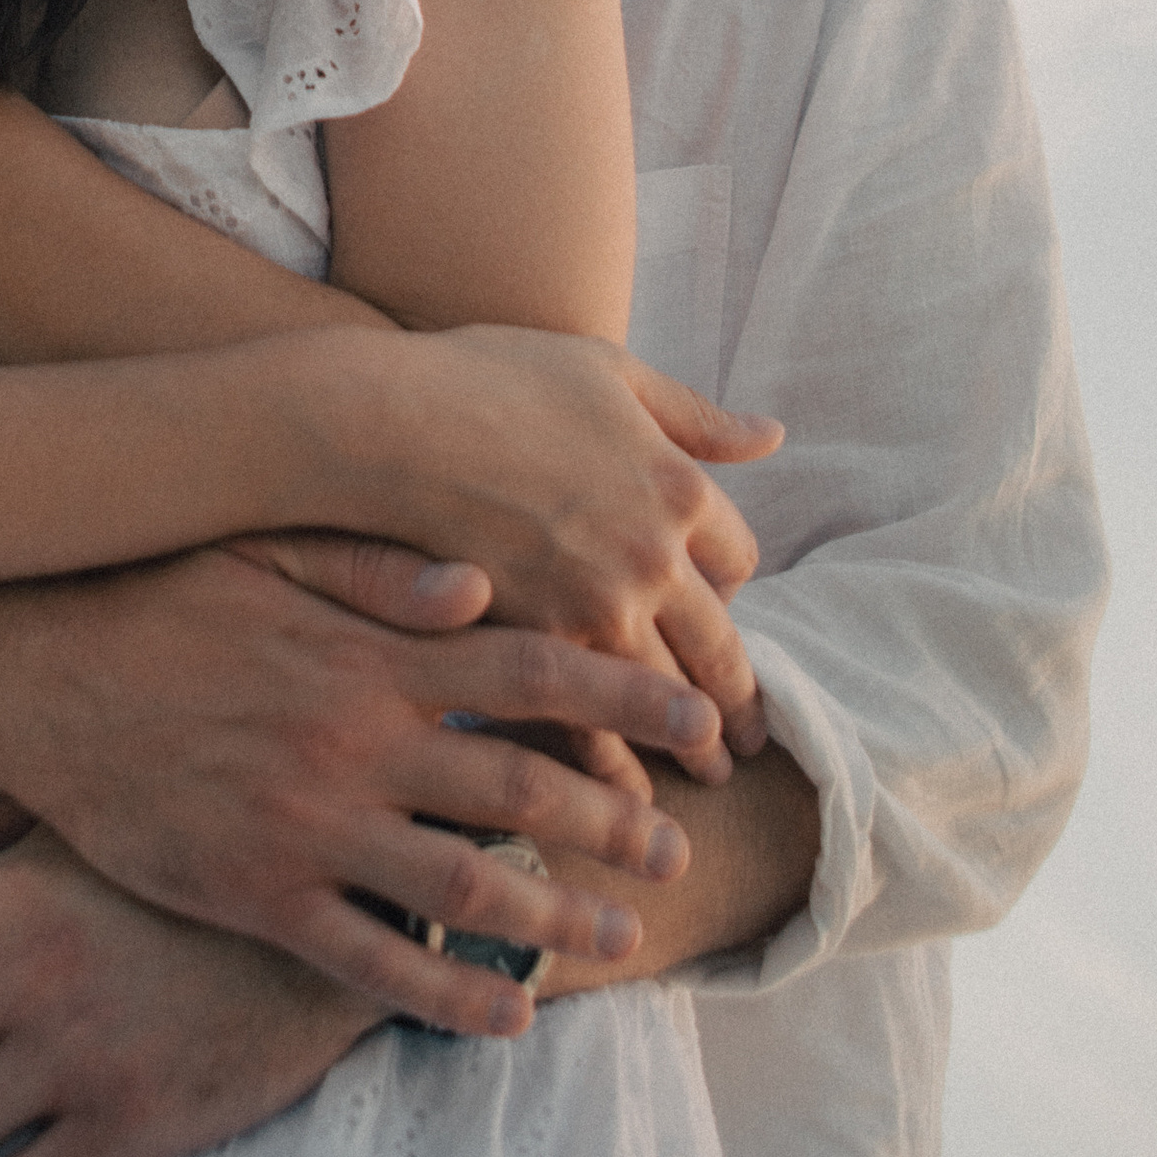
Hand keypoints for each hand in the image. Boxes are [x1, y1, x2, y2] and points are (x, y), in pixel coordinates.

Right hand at [0, 540, 699, 999]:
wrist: (37, 681)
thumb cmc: (158, 603)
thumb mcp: (265, 551)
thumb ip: (377, 567)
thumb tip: (486, 583)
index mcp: (370, 658)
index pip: (530, 672)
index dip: (624, 697)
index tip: (697, 718)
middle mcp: (356, 746)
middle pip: (521, 791)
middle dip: (615, 822)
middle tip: (676, 848)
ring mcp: (310, 828)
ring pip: (466, 889)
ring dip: (559, 918)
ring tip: (623, 939)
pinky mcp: (261, 898)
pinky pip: (374, 964)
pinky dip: (451, 995)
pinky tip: (510, 1013)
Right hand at [343, 330, 779, 772]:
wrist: (385, 421)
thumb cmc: (488, 379)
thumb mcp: (606, 369)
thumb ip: (692, 413)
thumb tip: (771, 435)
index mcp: (676, 485)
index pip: (737, 558)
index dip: (729, 586)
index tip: (719, 609)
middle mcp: (653, 555)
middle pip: (719, 646)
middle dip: (737, 697)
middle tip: (744, 737)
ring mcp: (595, 608)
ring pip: (667, 699)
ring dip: (689, 742)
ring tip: (703, 775)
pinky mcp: (534, 645)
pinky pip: (593, 722)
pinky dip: (616, 762)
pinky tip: (625, 787)